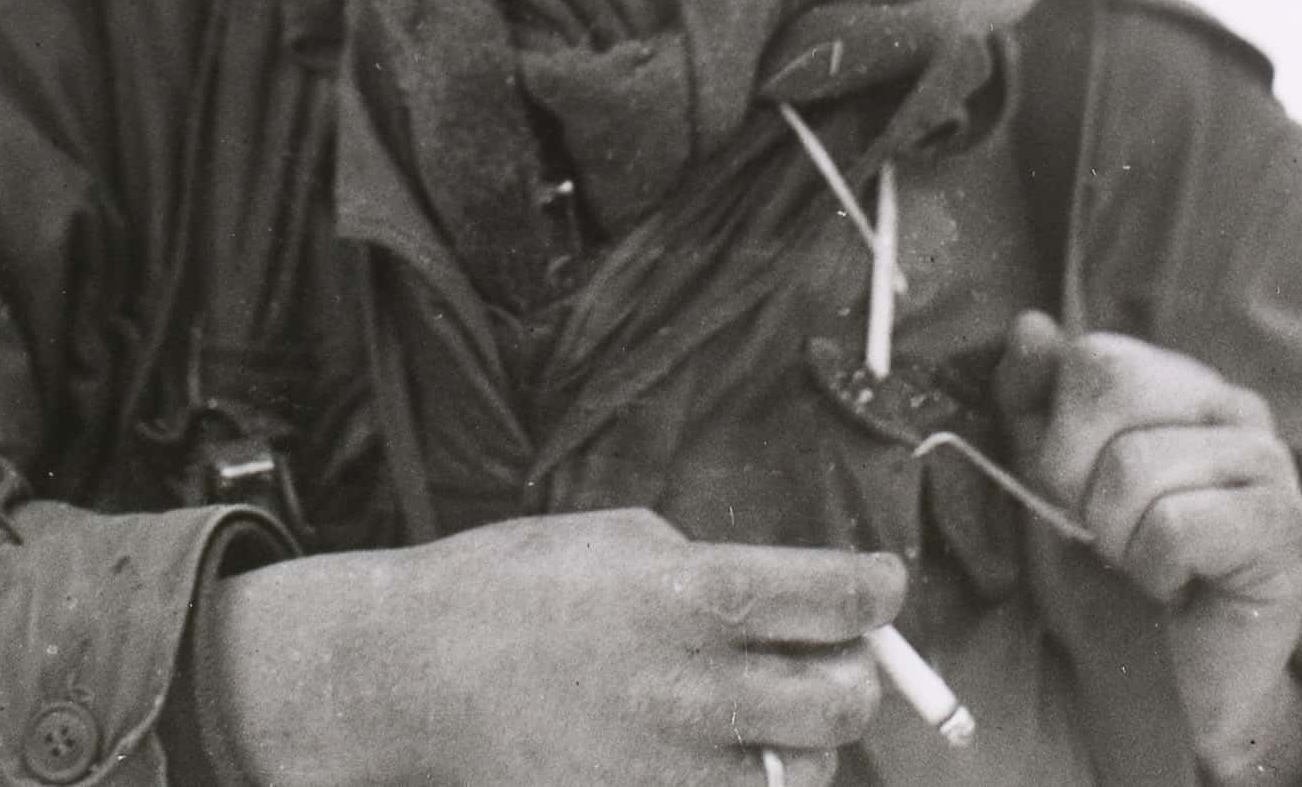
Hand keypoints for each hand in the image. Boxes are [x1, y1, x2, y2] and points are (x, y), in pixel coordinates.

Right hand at [198, 505, 905, 786]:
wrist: (418, 672)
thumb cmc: (515, 585)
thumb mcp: (620, 538)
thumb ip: (710, 566)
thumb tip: (788, 597)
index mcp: (689, 593)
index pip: (833, 597)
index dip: (877, 589)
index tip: (883, 584)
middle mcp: (692, 686)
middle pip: (842, 701)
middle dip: (859, 676)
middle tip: (842, 658)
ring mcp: (669, 766)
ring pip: (801, 773)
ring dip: (808, 744)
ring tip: (776, 714)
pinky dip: (748, 785)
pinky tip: (724, 755)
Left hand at [994, 311, 1301, 781]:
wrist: (1165, 689)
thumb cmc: (1106, 579)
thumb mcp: (1047, 481)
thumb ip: (1032, 401)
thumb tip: (1030, 326)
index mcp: (1177, 382)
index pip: (1095, 356)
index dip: (1059, 435)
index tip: (1073, 493)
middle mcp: (1233, 404)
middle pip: (1114, 390)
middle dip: (1078, 478)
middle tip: (1104, 533)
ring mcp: (1268, 459)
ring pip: (1137, 464)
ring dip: (1115, 537)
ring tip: (1144, 563)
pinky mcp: (1284, 525)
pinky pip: (1176, 524)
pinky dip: (1154, 568)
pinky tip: (1180, 585)